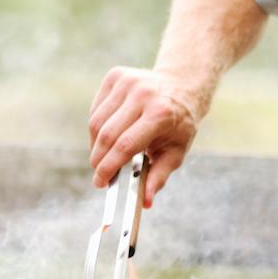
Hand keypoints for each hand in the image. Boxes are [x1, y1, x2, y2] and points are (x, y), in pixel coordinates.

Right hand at [88, 66, 198, 206]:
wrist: (182, 85)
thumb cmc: (179, 124)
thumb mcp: (177, 151)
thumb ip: (159, 176)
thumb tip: (146, 202)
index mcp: (161, 114)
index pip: (125, 145)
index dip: (109, 167)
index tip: (100, 183)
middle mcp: (143, 94)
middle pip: (107, 134)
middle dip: (98, 159)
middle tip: (98, 175)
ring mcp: (127, 82)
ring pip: (96, 121)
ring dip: (95, 145)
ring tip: (103, 157)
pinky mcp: (115, 75)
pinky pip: (96, 109)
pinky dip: (96, 128)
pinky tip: (106, 136)